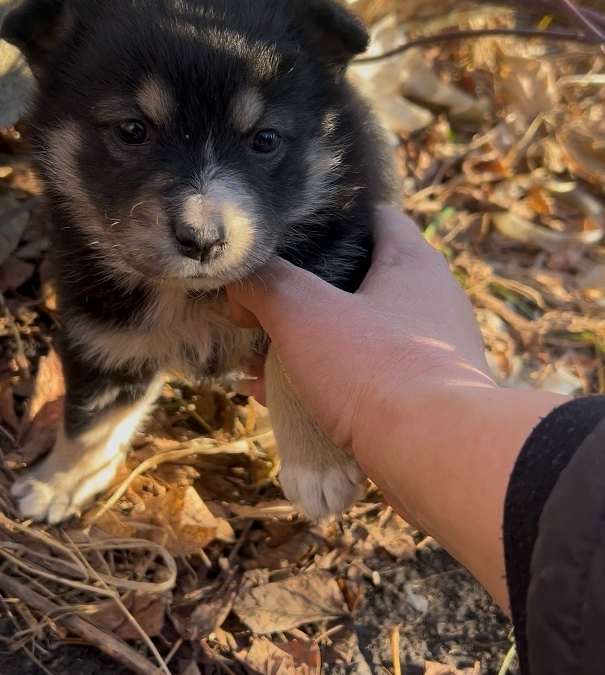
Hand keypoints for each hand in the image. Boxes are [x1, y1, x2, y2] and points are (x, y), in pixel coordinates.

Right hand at [229, 207, 566, 609]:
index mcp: (413, 263)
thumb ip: (264, 283)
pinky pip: (362, 382)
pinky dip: (320, 384)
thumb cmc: (376, 370)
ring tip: (255, 355)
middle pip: (357, 280)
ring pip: (356, 336)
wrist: (437, 459)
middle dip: (303, 294)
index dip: (326, 217)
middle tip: (259, 302)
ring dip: (307, 345)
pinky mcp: (421, 400)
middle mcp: (430, 302)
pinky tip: (274, 398)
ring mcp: (429, 354)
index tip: (285, 233)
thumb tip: (237, 275)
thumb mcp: (303, 313)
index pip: (372, 215)